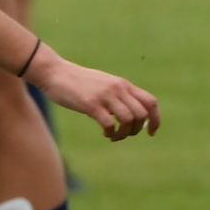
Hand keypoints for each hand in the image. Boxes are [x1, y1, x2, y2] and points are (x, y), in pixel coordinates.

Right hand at [30, 48, 159, 140]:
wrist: (54, 73)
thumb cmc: (77, 81)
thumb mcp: (104, 84)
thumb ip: (118, 94)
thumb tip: (130, 113)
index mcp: (123, 84)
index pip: (151, 103)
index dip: (155, 120)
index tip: (151, 132)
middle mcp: (117, 89)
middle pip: (141, 115)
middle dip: (137, 130)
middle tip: (124, 134)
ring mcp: (105, 96)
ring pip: (128, 120)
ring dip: (124, 134)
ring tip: (114, 136)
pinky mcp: (91, 104)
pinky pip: (110, 123)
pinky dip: (111, 133)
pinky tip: (105, 134)